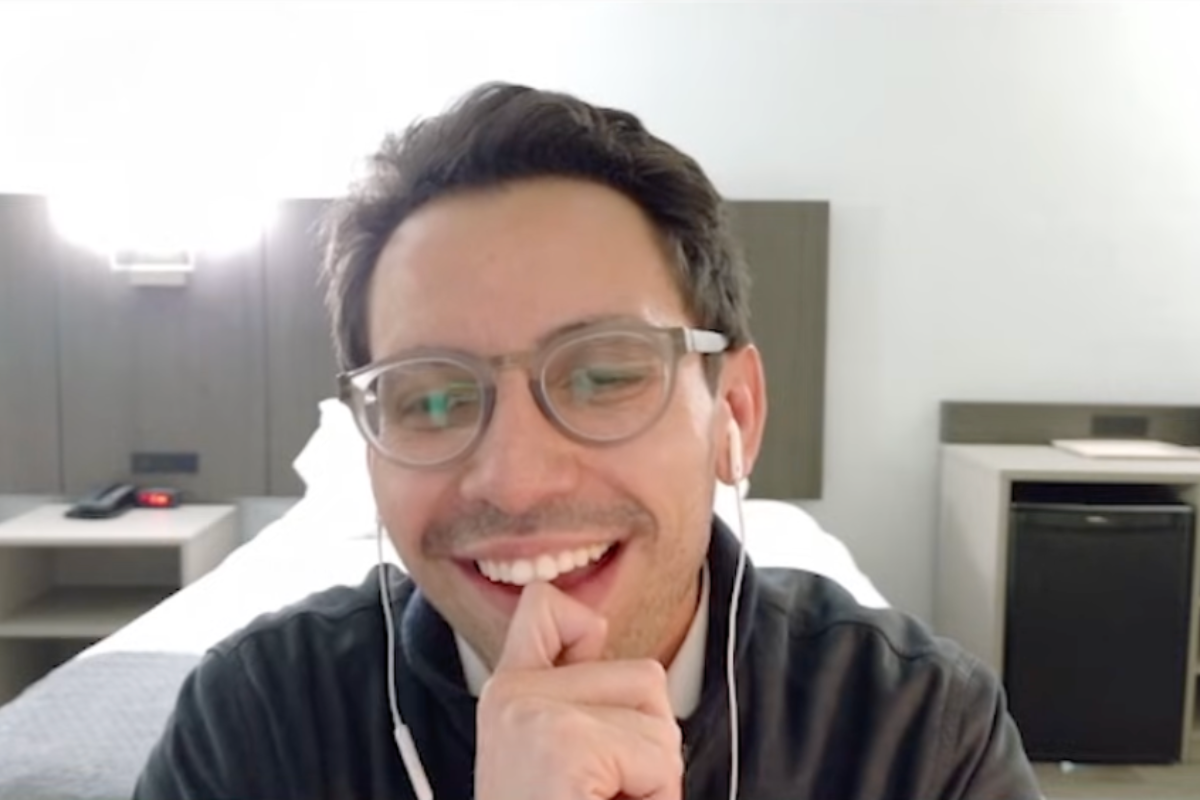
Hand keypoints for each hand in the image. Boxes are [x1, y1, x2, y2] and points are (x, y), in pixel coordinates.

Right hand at [474, 582, 682, 799]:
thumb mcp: (550, 752)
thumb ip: (572, 692)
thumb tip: (595, 626)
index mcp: (507, 692)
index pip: (544, 604)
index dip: (584, 628)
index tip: (586, 706)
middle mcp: (511, 693)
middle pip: (645, 677)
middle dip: (648, 744)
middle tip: (602, 789)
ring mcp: (536, 713)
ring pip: (662, 723)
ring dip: (654, 779)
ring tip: (602, 799)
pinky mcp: (564, 744)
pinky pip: (660, 763)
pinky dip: (656, 798)